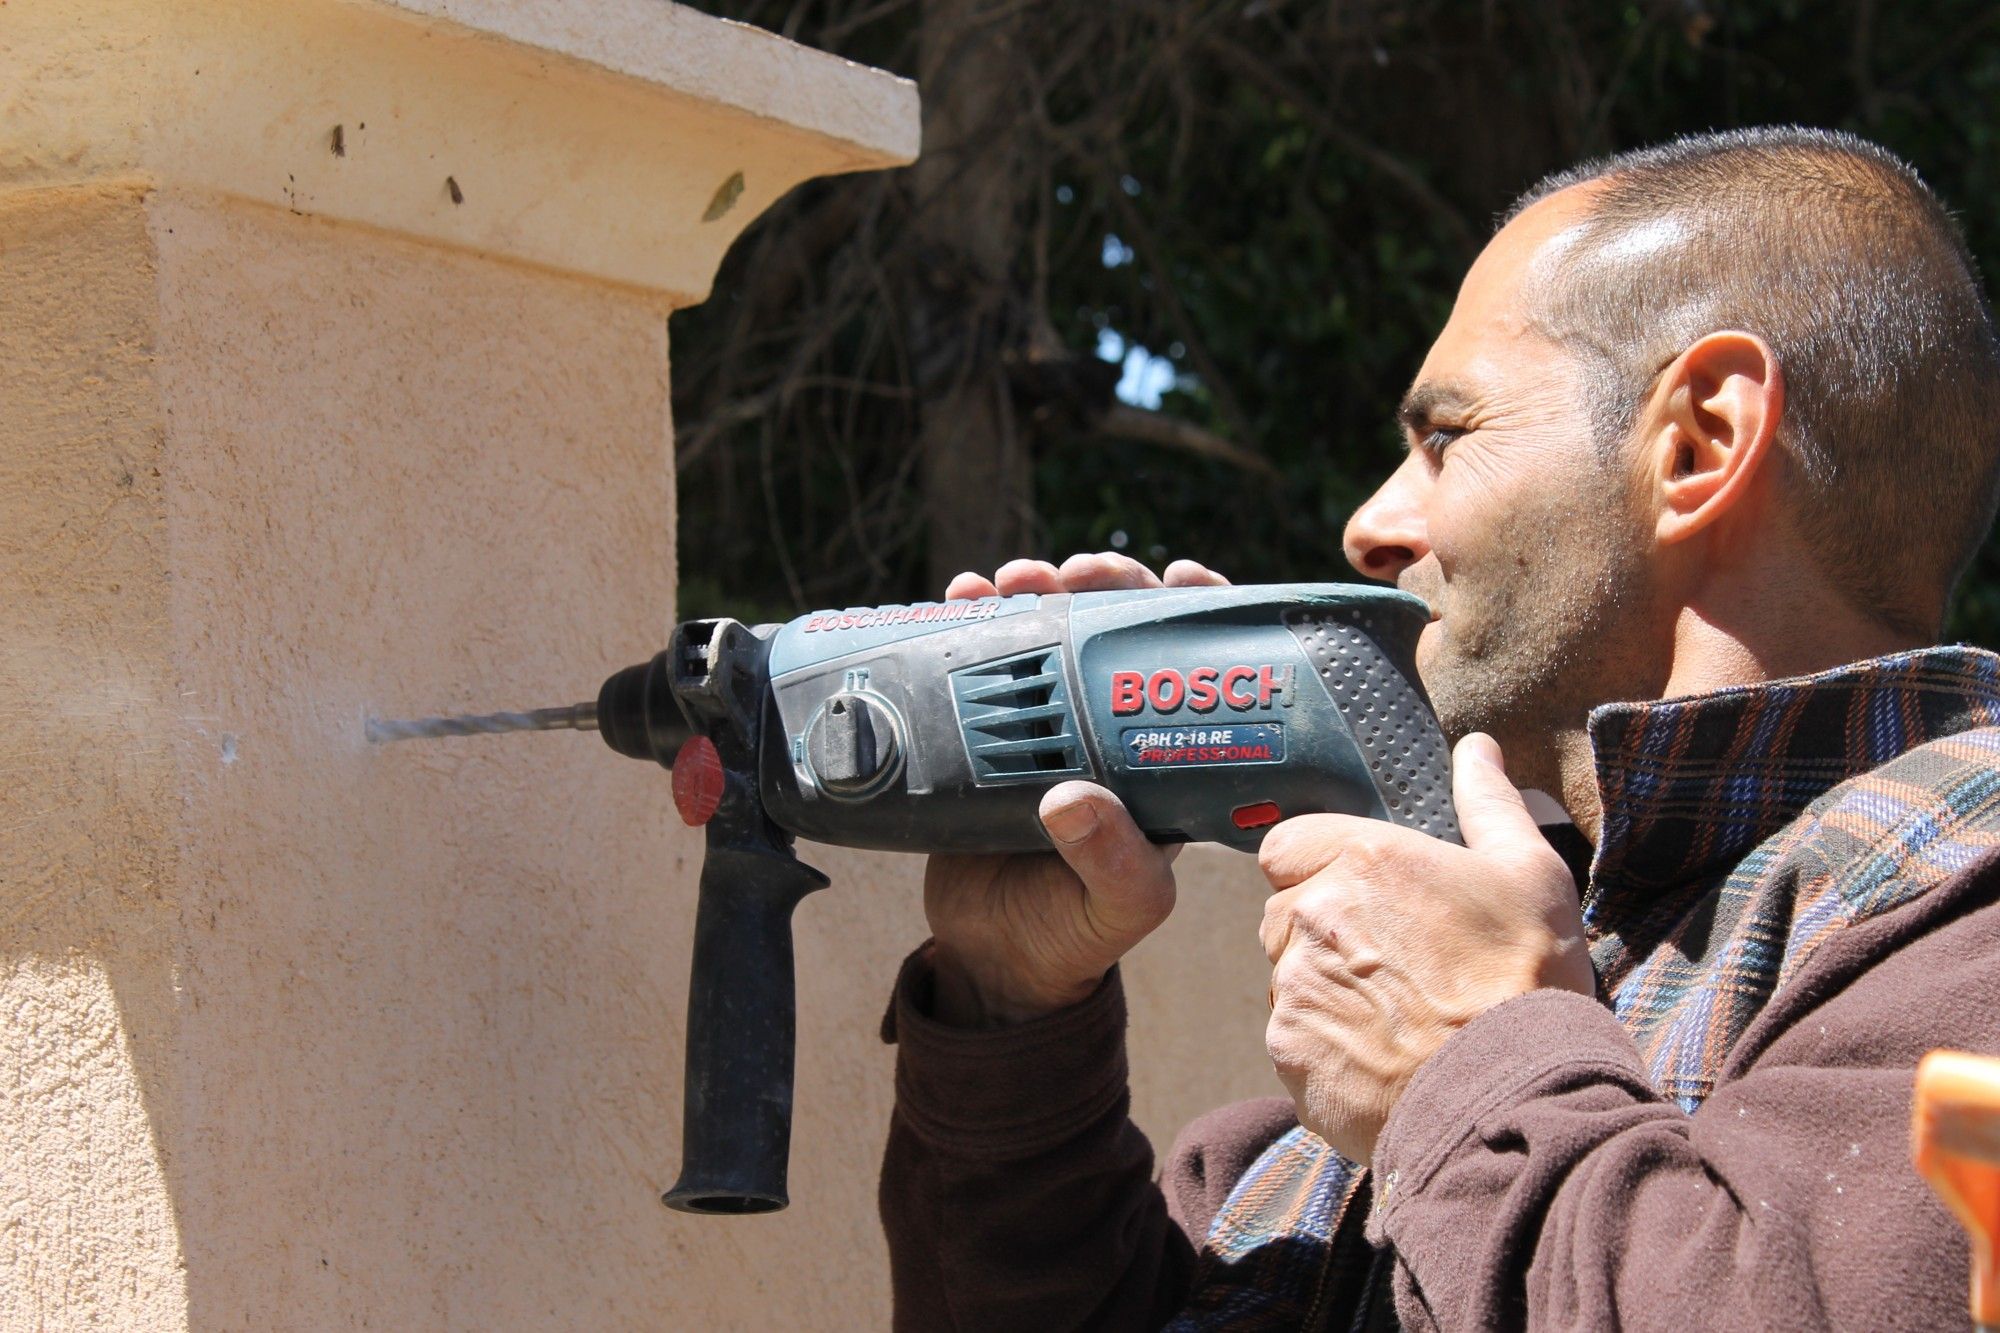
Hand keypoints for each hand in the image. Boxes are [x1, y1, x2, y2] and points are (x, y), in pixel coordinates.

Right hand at [924, 553, 1229, 1026]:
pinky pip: (985, 661)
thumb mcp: (1118, 907)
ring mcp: (1049, 725)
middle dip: (1102, 584)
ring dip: (1035, 591)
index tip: (1177, 577)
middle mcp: (1111, 730)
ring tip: (1009, 581)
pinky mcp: (989, 732)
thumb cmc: (1075, 934)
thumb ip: (1113, 862)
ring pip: (1052, 633)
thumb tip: (1072, 799)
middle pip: (1118, 629)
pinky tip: (959, 597)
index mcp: (1163, 758)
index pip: (1193, 665)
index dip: (1193, 612)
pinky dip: (973, 621)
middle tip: (1073, 574)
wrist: (992, 959)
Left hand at [1258, 733, 1591, 1162]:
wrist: (1516, 1097)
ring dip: (1324, 990)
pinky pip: (1291, 1039)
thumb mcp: (1531, 874)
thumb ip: (1488, 803)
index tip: (1363, 897)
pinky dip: (1325, 1047)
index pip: (1285, 845)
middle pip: (1283, 912)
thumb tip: (1475, 748)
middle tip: (1394, 965)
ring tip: (1396, 1018)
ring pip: (1286, 977)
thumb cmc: (1528, 980)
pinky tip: (1383, 1059)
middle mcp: (1312, 915)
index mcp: (1362, 858)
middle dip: (1321, 931)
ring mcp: (1293, 987)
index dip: (1317, 867)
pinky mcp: (1288, 1053)